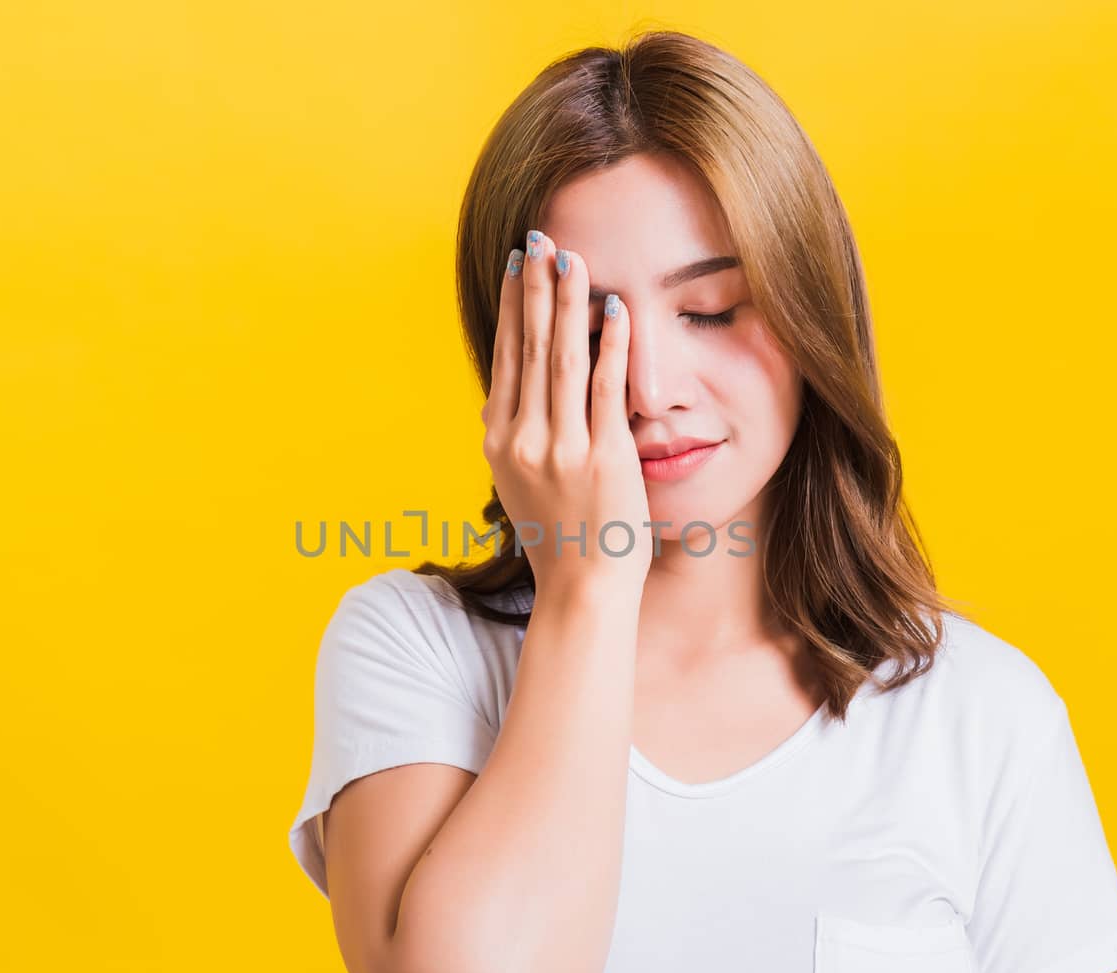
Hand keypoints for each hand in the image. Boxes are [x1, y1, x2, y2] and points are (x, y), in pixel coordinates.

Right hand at [480, 230, 650, 600]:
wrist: (582, 589)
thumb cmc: (558, 536)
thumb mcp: (518, 483)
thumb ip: (513, 435)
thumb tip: (501, 394)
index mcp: (500, 440)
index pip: (506, 356)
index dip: (512, 306)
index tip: (517, 264)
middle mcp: (523, 439)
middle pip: (530, 347)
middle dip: (535, 288)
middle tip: (540, 238)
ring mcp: (561, 448)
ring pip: (563, 359)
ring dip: (568, 303)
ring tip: (572, 259)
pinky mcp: (602, 458)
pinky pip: (605, 389)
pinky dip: (610, 345)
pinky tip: (615, 309)